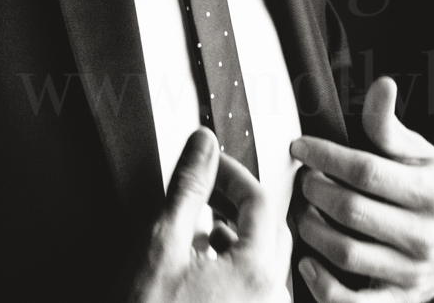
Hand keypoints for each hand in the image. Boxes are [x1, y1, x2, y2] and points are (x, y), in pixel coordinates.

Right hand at [122, 128, 292, 302]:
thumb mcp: (162, 247)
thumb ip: (189, 189)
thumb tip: (204, 146)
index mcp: (256, 274)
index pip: (261, 201)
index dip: (234, 175)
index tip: (212, 166)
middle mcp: (271, 301)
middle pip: (271, 231)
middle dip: (241, 206)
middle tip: (212, 192)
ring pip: (266, 264)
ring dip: (240, 240)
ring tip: (205, 231)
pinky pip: (259, 292)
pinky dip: (239, 271)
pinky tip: (207, 271)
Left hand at [290, 76, 433, 301]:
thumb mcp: (421, 152)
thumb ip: (390, 126)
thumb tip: (381, 85)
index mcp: (428, 191)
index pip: (367, 171)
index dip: (327, 156)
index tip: (302, 147)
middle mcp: (422, 234)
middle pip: (352, 211)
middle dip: (316, 191)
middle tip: (304, 179)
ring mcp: (412, 273)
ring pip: (348, 254)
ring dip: (313, 231)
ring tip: (305, 211)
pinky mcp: (401, 299)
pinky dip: (325, 287)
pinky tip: (310, 263)